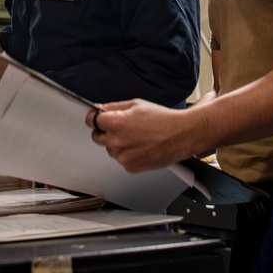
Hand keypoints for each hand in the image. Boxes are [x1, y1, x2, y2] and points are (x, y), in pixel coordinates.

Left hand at [85, 99, 205, 173]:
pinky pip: (122, 159)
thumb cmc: (162, 119)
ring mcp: (123, 156)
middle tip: (121, 127)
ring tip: (136, 137)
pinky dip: (128, 154)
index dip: (95, 118)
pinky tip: (141, 146)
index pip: (91, 121)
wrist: (181, 135)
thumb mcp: (136, 105)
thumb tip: (99, 109)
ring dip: (117, 143)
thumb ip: (114, 107)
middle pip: (97, 137)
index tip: (98, 118)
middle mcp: (116, 141)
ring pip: (110, 149)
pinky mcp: (130, 167)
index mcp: (116, 123)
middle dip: (105, 131)